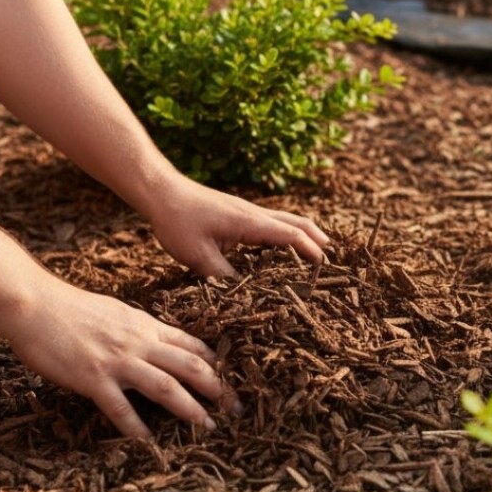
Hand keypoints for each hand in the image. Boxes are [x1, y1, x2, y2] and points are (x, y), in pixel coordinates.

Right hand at [7, 277, 240, 438]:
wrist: (35, 305)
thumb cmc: (72, 309)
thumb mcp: (117, 313)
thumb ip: (140, 330)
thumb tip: (159, 341)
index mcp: (145, 326)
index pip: (191, 344)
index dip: (216, 363)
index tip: (234, 380)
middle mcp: (139, 342)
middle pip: (189, 365)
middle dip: (217, 387)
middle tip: (236, 408)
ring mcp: (117, 360)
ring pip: (165, 385)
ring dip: (189, 408)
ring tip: (206, 426)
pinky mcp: (92, 377)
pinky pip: (119, 406)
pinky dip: (135, 426)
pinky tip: (147, 442)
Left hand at [147, 173, 329, 277]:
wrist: (161, 192)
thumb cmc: (177, 221)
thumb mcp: (198, 256)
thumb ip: (223, 278)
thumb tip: (242, 299)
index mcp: (250, 222)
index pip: (291, 235)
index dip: (310, 251)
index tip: (324, 268)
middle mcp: (255, 213)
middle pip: (297, 222)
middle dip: (316, 239)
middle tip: (330, 259)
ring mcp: (248, 211)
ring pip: (286, 220)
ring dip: (304, 234)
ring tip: (316, 251)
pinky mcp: (239, 213)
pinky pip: (272, 222)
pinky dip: (287, 232)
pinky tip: (282, 245)